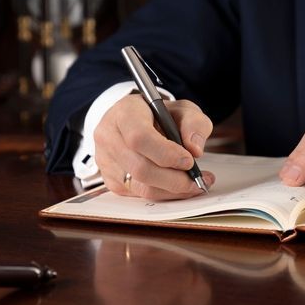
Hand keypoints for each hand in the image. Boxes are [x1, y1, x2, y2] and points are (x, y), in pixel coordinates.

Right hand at [94, 95, 215, 199]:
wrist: (136, 122)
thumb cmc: (159, 115)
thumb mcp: (182, 109)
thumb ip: (194, 123)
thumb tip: (195, 150)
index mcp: (124, 113)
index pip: (139, 138)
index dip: (166, 154)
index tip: (189, 161)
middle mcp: (109, 137)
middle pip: (140, 168)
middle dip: (174, 179)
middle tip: (198, 180)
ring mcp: (106, 161)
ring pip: (141, 187)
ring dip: (172, 190)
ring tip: (195, 184)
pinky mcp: (111, 181)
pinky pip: (139, 195)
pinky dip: (164, 194)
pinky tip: (178, 186)